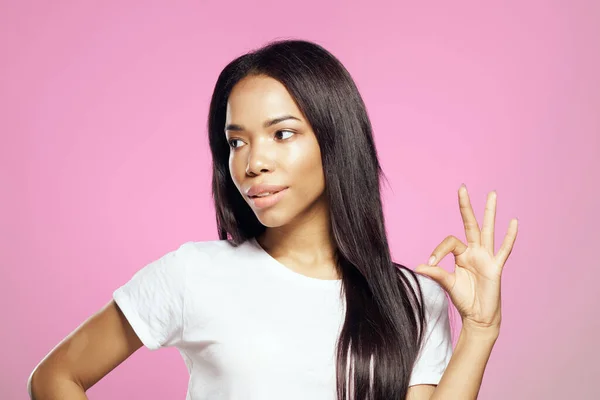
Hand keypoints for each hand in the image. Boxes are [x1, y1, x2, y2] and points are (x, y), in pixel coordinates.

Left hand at [415, 184, 517, 332]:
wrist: (478, 316)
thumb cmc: (464, 299)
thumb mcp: (447, 284)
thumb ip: (436, 273)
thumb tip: (419, 266)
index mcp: (461, 254)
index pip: (450, 242)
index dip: (439, 250)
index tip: (431, 263)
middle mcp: (474, 252)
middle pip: (470, 224)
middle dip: (466, 207)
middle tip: (462, 188)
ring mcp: (486, 257)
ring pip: (488, 230)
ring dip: (490, 212)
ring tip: (492, 194)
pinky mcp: (496, 267)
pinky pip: (504, 249)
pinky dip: (509, 236)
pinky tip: (513, 221)